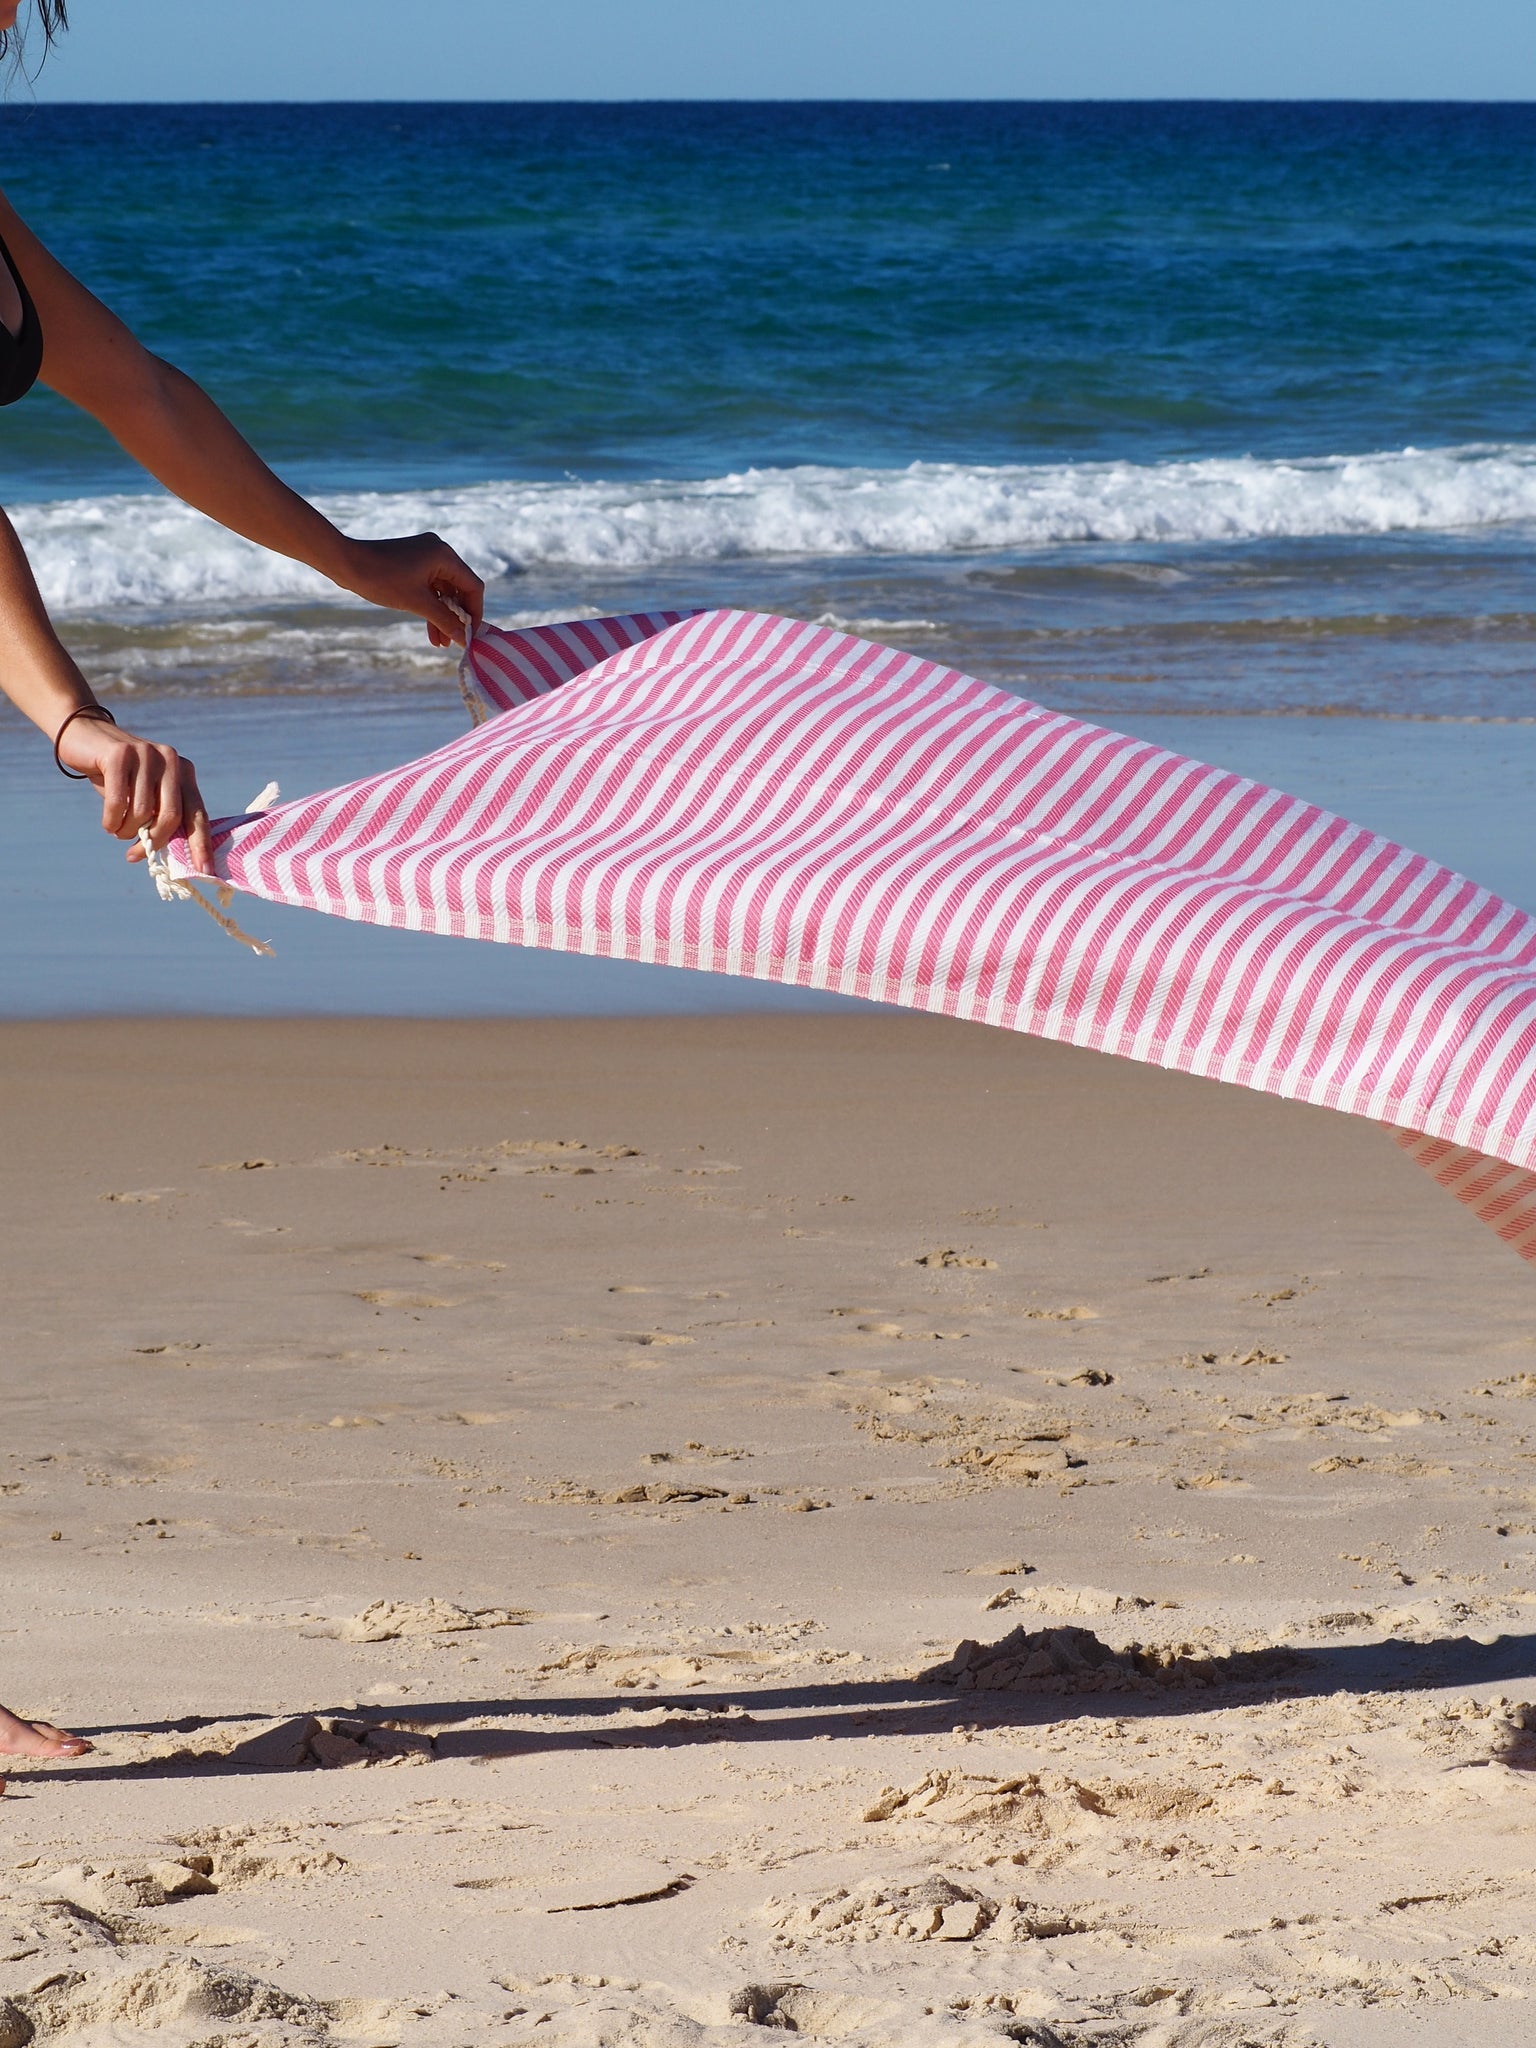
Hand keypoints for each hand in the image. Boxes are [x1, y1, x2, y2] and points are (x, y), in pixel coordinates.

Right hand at [55, 713, 214, 874]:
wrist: (83, 735)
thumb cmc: (116, 775)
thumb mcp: (144, 796)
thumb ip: (159, 818)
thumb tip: (168, 858)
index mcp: (183, 773)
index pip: (198, 813)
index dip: (201, 843)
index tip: (205, 870)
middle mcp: (171, 761)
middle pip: (171, 817)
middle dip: (153, 841)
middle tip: (136, 854)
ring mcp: (146, 754)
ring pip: (142, 812)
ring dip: (126, 831)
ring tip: (116, 828)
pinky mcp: (120, 754)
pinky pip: (119, 802)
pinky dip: (111, 820)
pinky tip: (108, 822)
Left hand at [339, 533, 484, 647]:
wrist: (346, 563)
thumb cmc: (381, 579)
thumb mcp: (416, 603)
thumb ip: (445, 621)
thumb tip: (464, 640)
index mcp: (444, 556)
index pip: (473, 587)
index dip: (475, 613)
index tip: (470, 635)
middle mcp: (439, 552)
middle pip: (460, 590)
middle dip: (457, 618)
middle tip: (455, 642)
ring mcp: (426, 557)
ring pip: (444, 592)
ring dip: (443, 616)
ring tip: (440, 643)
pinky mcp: (414, 563)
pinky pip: (430, 588)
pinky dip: (431, 607)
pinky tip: (431, 631)